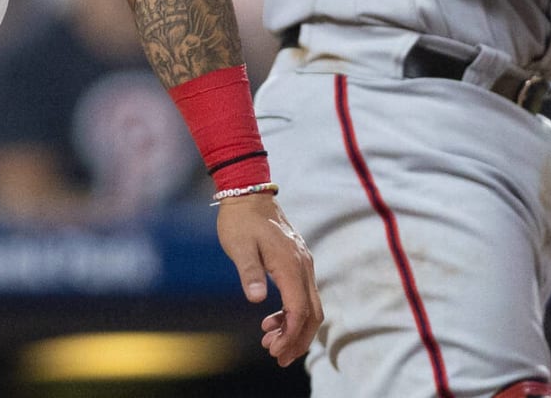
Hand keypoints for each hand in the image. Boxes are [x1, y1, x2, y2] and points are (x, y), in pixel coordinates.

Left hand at [216, 192, 322, 367]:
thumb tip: (256, 298)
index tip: (274, 351)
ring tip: (270, 341)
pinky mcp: (298, 261)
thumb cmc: (240, 220)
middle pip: (312, 313)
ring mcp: (303, 263)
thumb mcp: (239, 245)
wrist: (248, 192)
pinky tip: (272, 319)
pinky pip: (303, 294)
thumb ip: (249, 272)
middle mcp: (303, 266)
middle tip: (277, 357)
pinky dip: (292, 312)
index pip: (298, 310)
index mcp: (290, 264)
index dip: (290, 335)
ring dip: (295, 328)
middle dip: (298, 339)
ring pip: (310, 305)